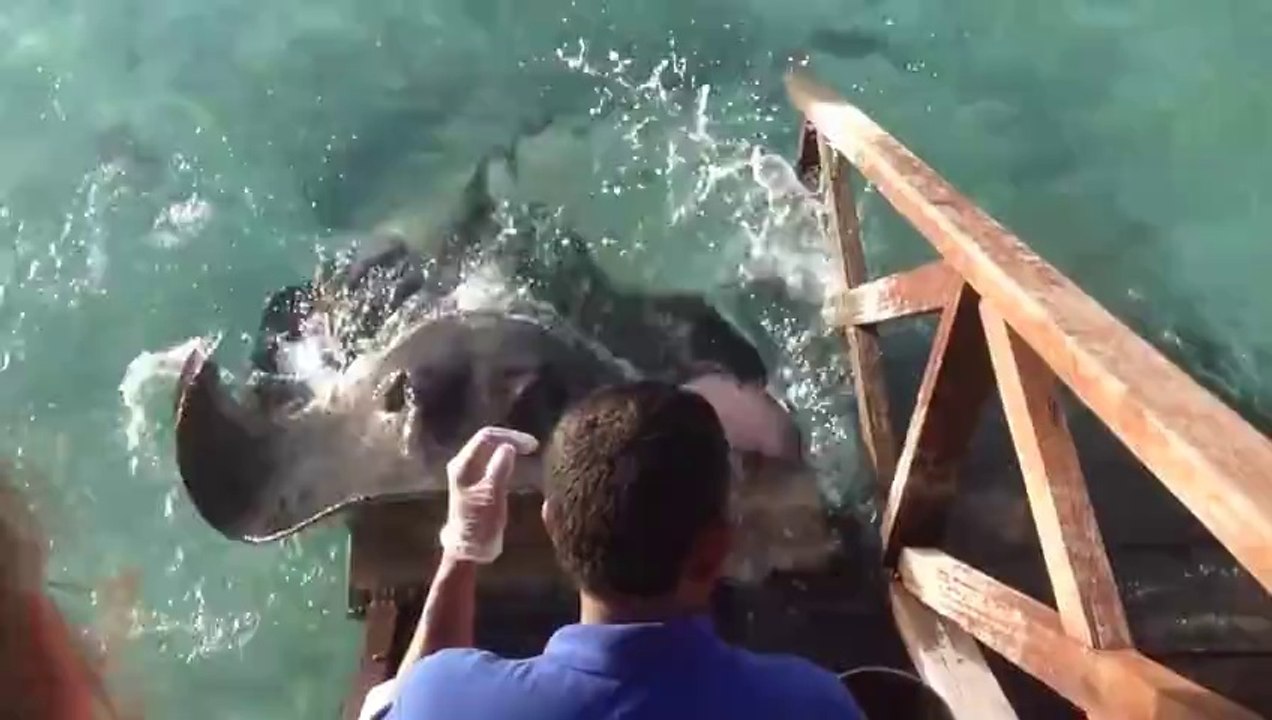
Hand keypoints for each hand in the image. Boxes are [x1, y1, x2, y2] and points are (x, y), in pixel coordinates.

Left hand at [437, 426, 538, 562]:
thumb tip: (509, 446)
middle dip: (510, 440)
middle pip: (487, 441)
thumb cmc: (480, 523)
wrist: (469, 548)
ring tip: (528, 451)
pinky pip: (490, 462)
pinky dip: (504, 458)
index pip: (487, 437)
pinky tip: (517, 463)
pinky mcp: (474, 482)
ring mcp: (467, 473)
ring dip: (508, 448)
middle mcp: (462, 465)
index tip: (533, 445)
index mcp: (463, 465)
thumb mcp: (493, 496)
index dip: (511, 437)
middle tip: (533, 447)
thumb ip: (500, 468)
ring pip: (489, 451)